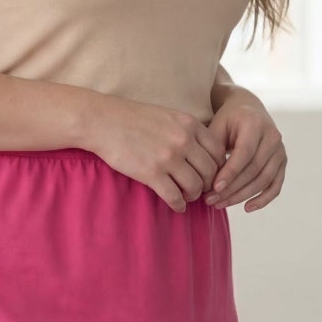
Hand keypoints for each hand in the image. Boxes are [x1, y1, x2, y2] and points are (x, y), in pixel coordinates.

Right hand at [82, 97, 227, 211]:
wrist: (102, 121)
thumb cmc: (132, 118)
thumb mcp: (167, 115)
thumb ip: (185, 130)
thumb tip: (200, 151)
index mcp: (189, 124)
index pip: (218, 151)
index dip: (218, 167)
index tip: (209, 174)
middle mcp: (183, 140)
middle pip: (210, 171)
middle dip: (207, 184)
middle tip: (199, 189)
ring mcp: (168, 157)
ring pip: (195, 186)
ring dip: (193, 195)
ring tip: (186, 197)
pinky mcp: (152, 173)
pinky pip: (174, 196)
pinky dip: (178, 205)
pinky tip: (177, 205)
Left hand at [202, 88, 285, 211]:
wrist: (248, 110)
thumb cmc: (228, 120)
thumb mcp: (217, 127)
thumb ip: (213, 151)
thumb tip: (208, 182)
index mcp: (255, 124)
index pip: (244, 154)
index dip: (229, 173)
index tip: (213, 188)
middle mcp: (272, 136)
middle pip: (254, 170)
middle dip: (232, 189)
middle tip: (211, 200)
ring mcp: (280, 150)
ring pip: (264, 180)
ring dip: (242, 196)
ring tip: (221, 204)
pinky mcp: (282, 162)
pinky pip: (275, 185)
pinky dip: (263, 199)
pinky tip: (247, 208)